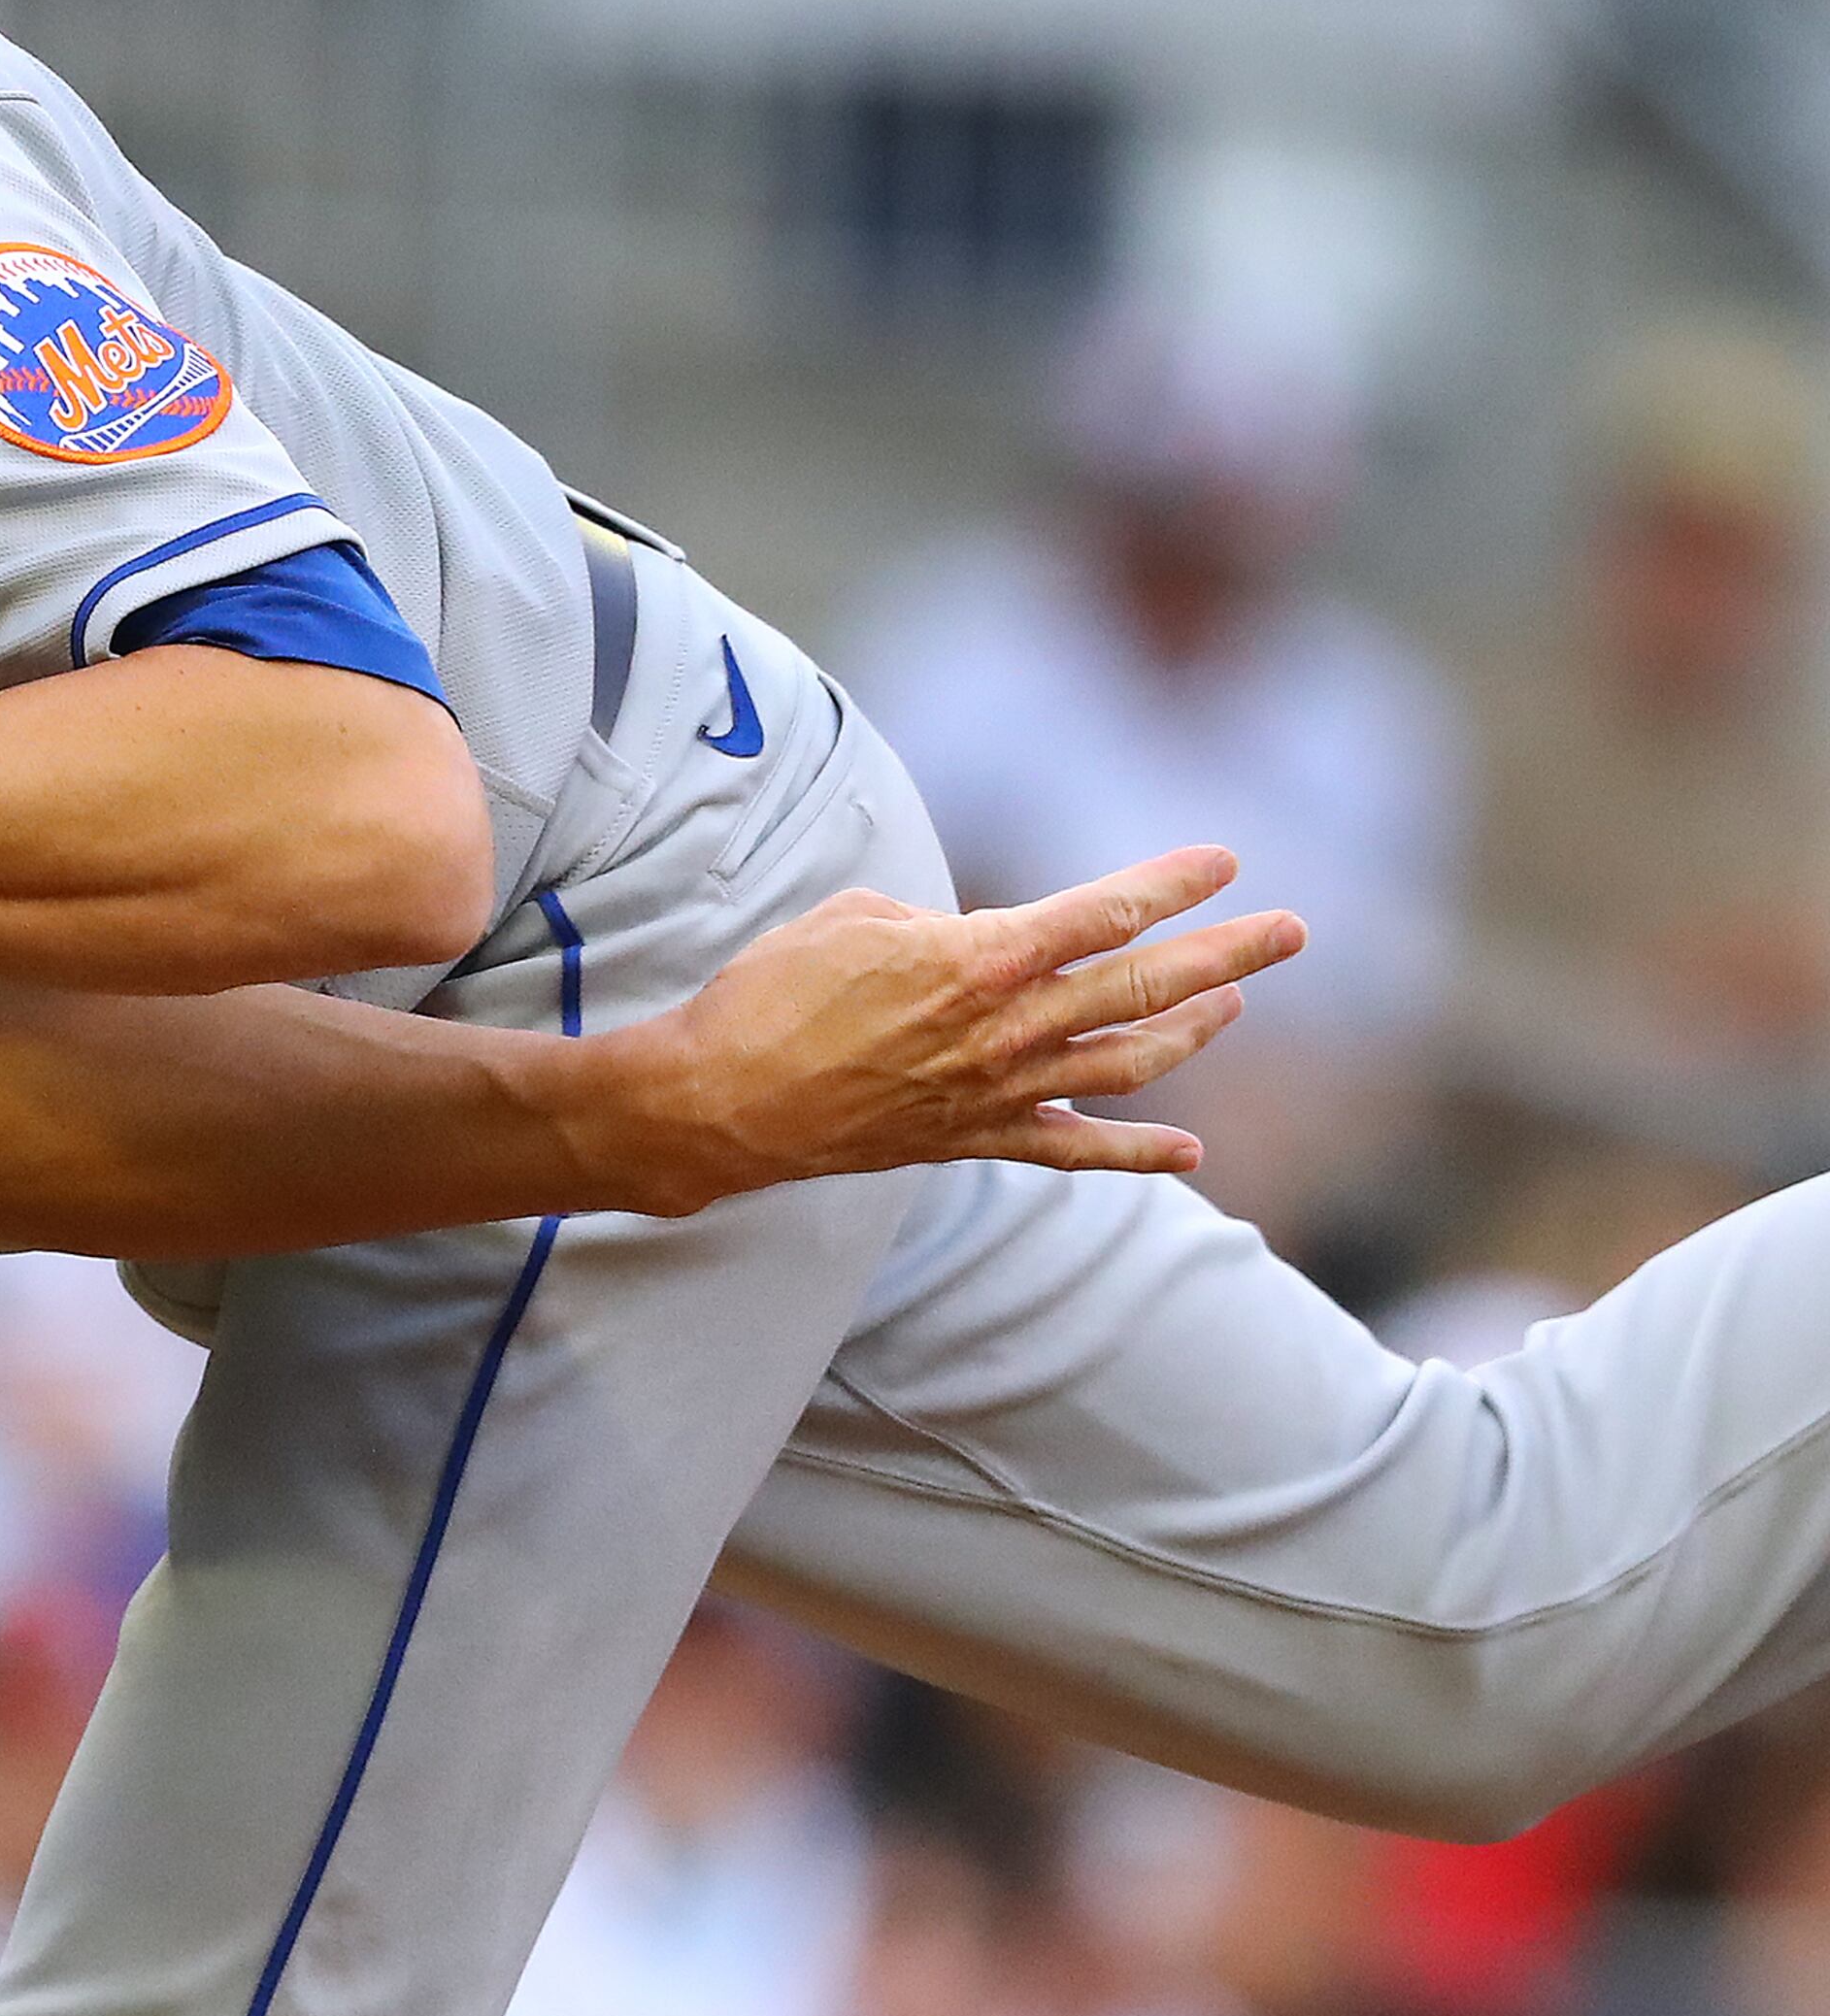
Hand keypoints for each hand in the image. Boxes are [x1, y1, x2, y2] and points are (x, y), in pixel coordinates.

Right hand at [601, 847, 1302, 1213]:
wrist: (724, 1100)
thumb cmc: (772, 993)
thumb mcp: (853, 918)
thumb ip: (935, 924)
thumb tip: (969, 939)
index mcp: (980, 957)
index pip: (1103, 912)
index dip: (1171, 884)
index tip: (1224, 862)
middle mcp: (1007, 1027)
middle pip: (1143, 986)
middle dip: (1227, 953)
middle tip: (1291, 930)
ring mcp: (997, 1090)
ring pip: (1127, 1061)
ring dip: (1194, 1032)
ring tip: (1237, 1004)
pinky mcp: (972, 1138)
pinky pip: (1073, 1150)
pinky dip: (1137, 1153)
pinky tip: (1190, 1150)